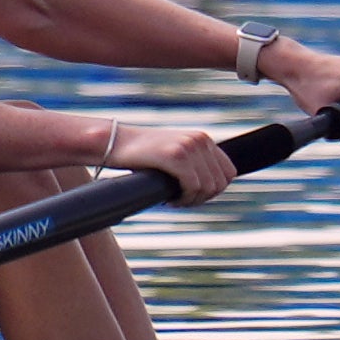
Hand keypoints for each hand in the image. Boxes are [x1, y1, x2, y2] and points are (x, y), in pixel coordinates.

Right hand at [114, 122, 235, 204]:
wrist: (111, 142)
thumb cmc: (138, 154)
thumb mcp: (172, 154)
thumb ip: (193, 164)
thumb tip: (212, 187)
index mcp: (202, 139)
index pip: (228, 172)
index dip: (214, 190)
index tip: (192, 196)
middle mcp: (200, 140)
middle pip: (220, 183)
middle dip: (202, 198)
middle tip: (181, 201)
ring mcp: (189, 146)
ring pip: (207, 187)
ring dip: (192, 200)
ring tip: (173, 200)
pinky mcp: (175, 156)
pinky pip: (192, 186)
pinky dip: (183, 198)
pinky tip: (168, 199)